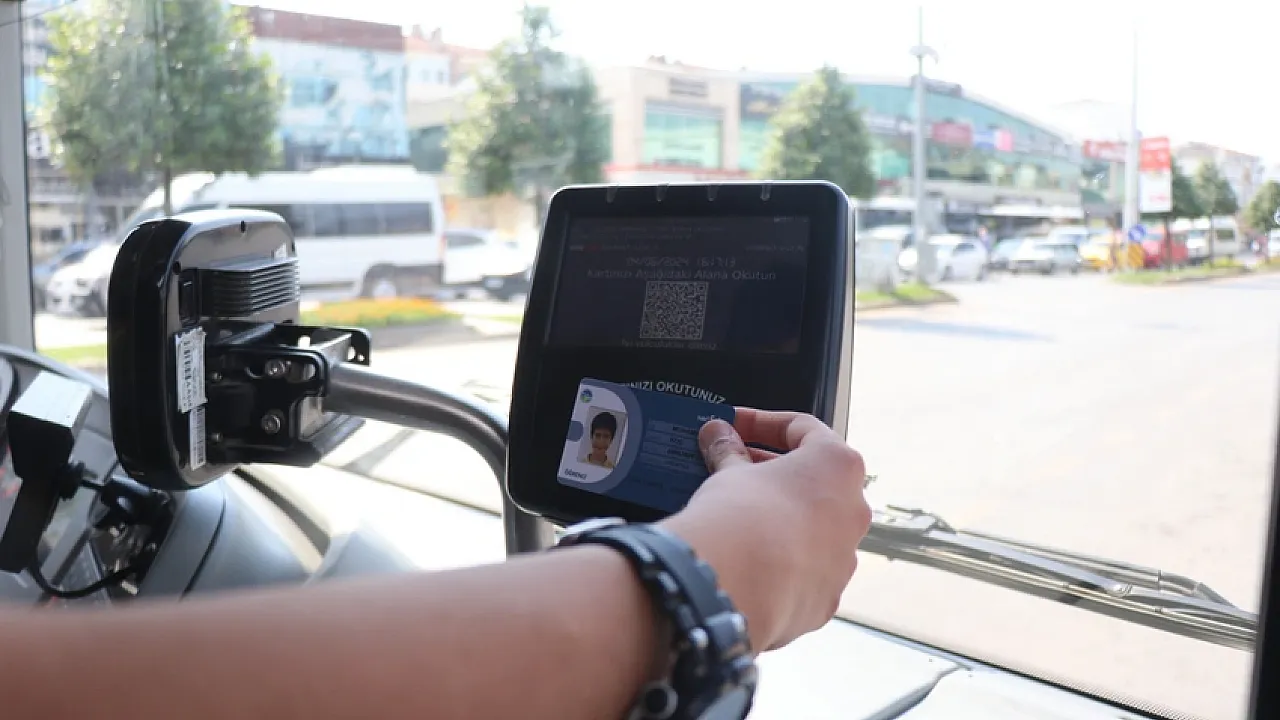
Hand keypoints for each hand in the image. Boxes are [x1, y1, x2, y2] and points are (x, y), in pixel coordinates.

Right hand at [661, 409, 870, 651]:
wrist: (736, 588)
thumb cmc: (742, 517)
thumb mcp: (729, 473)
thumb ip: (728, 451)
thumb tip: (718, 435)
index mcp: (838, 466)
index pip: (802, 428)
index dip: (760, 423)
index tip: (732, 425)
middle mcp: (853, 510)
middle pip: (814, 480)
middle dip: (772, 471)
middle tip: (734, 466)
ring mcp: (845, 559)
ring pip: (813, 528)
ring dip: (781, 517)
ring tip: (739, 515)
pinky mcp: (827, 598)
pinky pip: (804, 570)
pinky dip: (780, 560)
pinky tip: (747, 559)